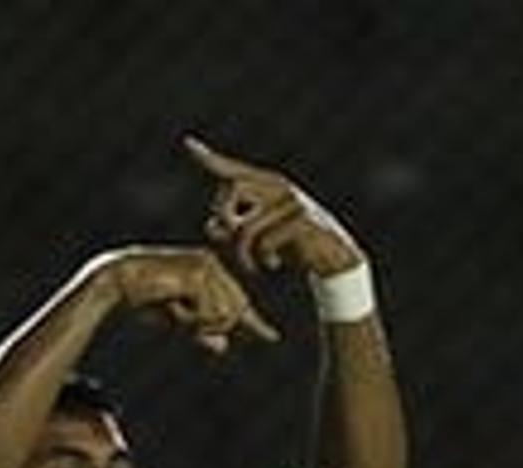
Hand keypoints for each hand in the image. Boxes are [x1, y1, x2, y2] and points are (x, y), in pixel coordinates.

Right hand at [79, 244, 277, 355]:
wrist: (117, 281)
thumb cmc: (145, 298)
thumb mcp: (178, 319)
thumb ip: (202, 331)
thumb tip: (223, 346)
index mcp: (211, 271)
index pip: (238, 303)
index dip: (255, 323)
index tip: (273, 338)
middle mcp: (213, 265)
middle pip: (233, 315)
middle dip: (207, 328)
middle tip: (178, 315)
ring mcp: (207, 267)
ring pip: (223, 317)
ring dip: (196, 324)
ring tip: (172, 308)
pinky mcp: (198, 275)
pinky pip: (208, 313)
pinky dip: (188, 317)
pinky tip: (170, 303)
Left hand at [186, 135, 365, 280]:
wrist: (335, 261)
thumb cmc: (294, 247)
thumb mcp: (261, 239)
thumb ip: (235, 231)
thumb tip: (211, 225)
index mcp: (268, 186)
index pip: (233, 171)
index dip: (210, 158)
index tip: (187, 144)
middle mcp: (279, 186)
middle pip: (231, 189)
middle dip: (224, 218)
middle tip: (229, 244)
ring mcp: (292, 201)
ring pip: (246, 225)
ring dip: (242, 254)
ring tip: (251, 268)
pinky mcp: (302, 220)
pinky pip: (265, 240)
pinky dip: (263, 259)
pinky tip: (272, 266)